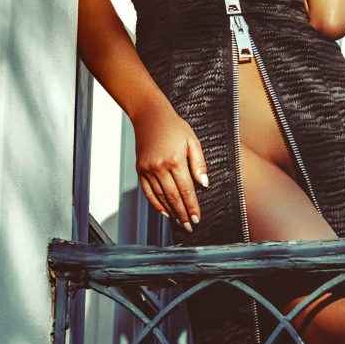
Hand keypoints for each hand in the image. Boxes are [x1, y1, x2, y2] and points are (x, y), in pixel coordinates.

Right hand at [131, 99, 207, 230]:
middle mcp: (160, 167)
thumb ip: (199, 163)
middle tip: (190, 226)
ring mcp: (148, 170)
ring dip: (171, 211)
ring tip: (180, 221)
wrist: (150, 117)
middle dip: (183, 213)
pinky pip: (148, 192)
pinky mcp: (140, 170)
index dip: (192, 206)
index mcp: (175, 160)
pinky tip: (164, 211)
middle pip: (173, 197)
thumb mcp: (192, 141)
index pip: (186, 189)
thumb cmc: (174, 126)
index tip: (197, 218)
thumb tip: (204, 183)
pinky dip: (156, 204)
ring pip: (160, 197)